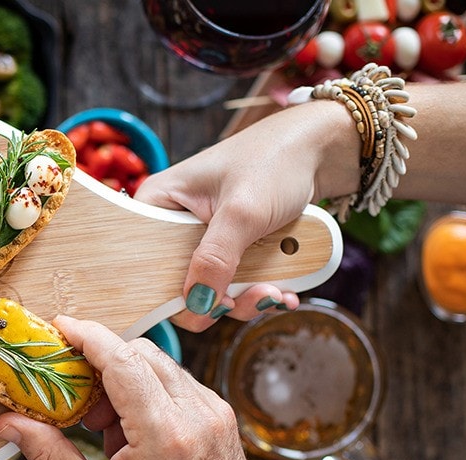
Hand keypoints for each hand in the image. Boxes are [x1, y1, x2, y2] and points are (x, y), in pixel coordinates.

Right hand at [0, 317, 264, 459]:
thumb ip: (48, 455)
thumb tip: (10, 424)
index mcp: (163, 434)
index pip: (122, 360)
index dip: (87, 336)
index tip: (60, 327)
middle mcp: (196, 413)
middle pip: (140, 353)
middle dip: (102, 364)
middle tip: (78, 401)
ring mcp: (215, 412)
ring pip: (160, 366)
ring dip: (125, 382)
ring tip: (106, 429)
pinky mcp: (222, 416)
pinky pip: (177, 384)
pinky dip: (148, 395)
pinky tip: (134, 436)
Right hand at [134, 100, 358, 331]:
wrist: (322, 148)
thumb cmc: (276, 159)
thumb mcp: (243, 211)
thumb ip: (216, 258)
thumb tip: (198, 304)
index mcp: (158, 204)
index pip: (143, 261)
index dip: (167, 292)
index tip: (204, 304)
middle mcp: (173, 223)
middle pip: (178, 282)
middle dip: (216, 300)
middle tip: (251, 299)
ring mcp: (204, 237)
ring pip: (210, 287)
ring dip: (244, 299)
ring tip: (276, 293)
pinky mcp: (231, 246)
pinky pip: (234, 281)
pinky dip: (258, 291)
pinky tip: (283, 291)